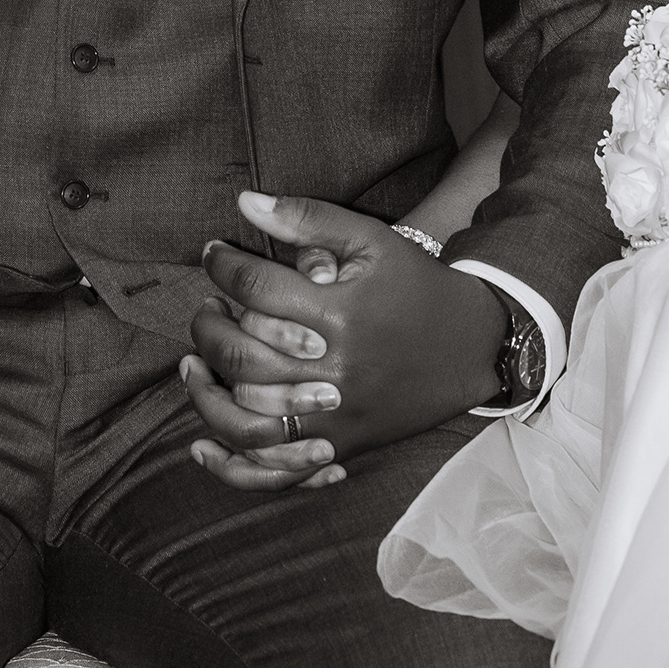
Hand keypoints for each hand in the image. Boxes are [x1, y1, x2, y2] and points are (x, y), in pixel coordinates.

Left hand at [182, 191, 504, 493]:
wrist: (471, 344)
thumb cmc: (414, 284)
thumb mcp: (371, 239)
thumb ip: (308, 218)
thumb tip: (244, 202)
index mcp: (338, 312)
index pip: (256, 288)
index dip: (223, 265)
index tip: (212, 253)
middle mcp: (332, 368)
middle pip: (243, 353)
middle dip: (208, 326)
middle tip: (206, 307)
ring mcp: (334, 415)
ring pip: (247, 414)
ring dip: (208, 388)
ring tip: (197, 359)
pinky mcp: (340, 446)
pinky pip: (274, 465)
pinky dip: (233, 458)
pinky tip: (205, 439)